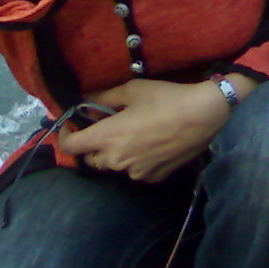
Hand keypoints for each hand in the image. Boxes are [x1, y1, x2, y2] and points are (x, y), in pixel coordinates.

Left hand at [55, 76, 253, 182]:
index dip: (65, 135)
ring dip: (115, 153)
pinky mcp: (154, 176)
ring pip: (114, 166)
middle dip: (93, 145)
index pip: (71, 147)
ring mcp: (136, 172)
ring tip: (131, 135)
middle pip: (92, 159)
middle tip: (105, 127)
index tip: (72, 125)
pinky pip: (135, 171)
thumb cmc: (164, 99)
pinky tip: (149, 144)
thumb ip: (102, 98)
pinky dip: (135, 160)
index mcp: (106, 138)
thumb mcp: (130, 90)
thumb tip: (85, 102)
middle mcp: (117, 160)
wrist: (203, 116)